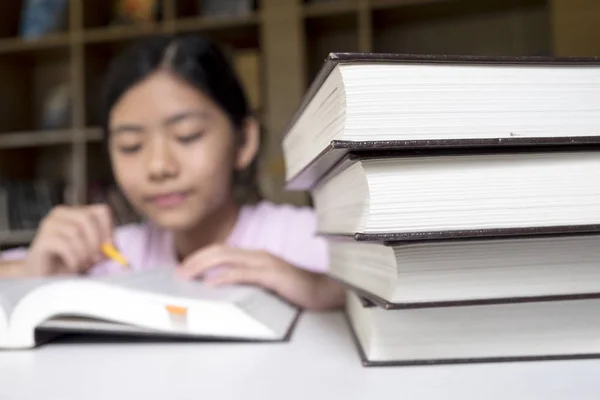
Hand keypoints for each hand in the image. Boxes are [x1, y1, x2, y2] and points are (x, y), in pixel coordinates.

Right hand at [24, 204, 113, 276]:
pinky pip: (65, 245)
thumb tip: (116, 249)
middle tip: (97, 259)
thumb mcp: (92, 252)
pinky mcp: (42, 239)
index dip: (109, 229)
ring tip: (82, 263)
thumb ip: (104, 248)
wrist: (43, 274)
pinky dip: (74, 258)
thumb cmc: (69, 260)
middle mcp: (61, 213)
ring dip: (84, 252)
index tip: (111, 247)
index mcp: (76, 212)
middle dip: (96, 241)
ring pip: (75, 232)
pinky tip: (73, 265)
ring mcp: (49, 224)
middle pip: (87, 218)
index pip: (101, 210)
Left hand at [177, 244, 344, 309]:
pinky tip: (213, 283)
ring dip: (203, 265)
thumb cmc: (294, 290)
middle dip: (195, 259)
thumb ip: (247, 281)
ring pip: (227, 258)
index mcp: (254, 256)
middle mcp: (257, 255)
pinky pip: (245, 273)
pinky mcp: (273, 275)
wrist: (323, 291)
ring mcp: (265, 263)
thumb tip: (221, 287)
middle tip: (178, 272)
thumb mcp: (265, 284)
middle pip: (219, 250)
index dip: (199, 256)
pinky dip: (226, 276)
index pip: (221, 250)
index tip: (182, 267)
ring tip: (187, 275)